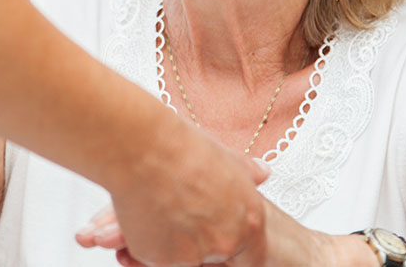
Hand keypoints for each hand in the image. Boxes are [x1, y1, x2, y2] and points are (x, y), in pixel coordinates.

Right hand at [77, 152, 279, 265]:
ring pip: (183, 255)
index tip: (214, 228)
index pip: (249, 254)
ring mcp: (193, 254)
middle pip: (214, 253)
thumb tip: (261, 172)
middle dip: (198, 236)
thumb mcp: (226, 158)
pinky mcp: (160, 259)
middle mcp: (225, 242)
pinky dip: (148, 238)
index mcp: (248, 221)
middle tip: (181, 206)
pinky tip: (144, 209)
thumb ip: (247, 173)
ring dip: (172, 237)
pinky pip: (156, 255)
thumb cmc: (182, 149)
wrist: (144, 150)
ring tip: (160, 200)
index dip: (230, 238)